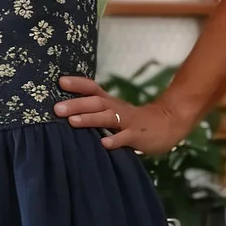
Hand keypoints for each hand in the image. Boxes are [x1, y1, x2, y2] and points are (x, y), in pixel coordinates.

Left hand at [54, 76, 190, 154]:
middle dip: (76, 104)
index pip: (93, 89)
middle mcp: (118, 109)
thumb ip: (97, 113)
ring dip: (90, 119)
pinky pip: (126, 138)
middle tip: (57, 108)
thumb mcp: (116, 113)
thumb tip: (68, 113)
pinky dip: (115, 141)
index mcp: (111, 103)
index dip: (78, 84)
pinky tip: (104, 144)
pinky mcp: (138, 136)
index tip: (60, 81)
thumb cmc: (135, 121)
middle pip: (96, 102)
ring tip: (73, 121)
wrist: (169, 124)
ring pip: (108, 118)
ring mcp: (128, 122)